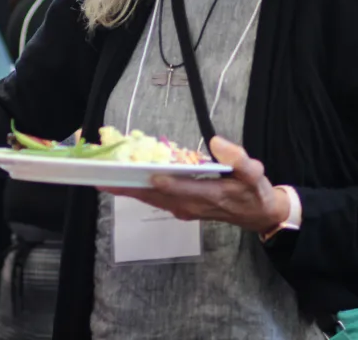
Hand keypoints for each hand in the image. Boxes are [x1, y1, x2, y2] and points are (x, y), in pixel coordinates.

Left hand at [103, 136, 288, 232]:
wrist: (256, 214)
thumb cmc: (253, 191)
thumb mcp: (255, 174)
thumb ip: (239, 159)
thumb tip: (217, 142)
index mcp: (210, 196)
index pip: (184, 190)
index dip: (167, 184)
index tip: (149, 176)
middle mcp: (191, 205)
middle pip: (156, 197)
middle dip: (130, 189)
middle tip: (103, 180)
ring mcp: (183, 208)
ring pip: (150, 200)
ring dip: (127, 191)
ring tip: (102, 181)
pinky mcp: (179, 207)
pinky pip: (153, 200)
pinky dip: (136, 191)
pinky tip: (121, 182)